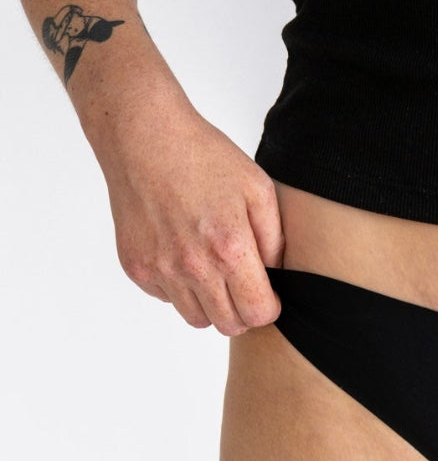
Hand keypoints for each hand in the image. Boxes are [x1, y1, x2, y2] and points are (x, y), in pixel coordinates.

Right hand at [99, 96, 284, 334]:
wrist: (143, 136)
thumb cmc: (204, 156)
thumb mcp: (258, 189)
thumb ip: (275, 240)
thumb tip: (277, 279)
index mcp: (229, 249)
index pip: (258, 314)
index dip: (268, 307)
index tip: (266, 293)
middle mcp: (192, 266)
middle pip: (228, 325)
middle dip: (241, 311)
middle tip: (241, 283)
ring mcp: (160, 269)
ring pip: (196, 319)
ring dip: (210, 303)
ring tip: (211, 268)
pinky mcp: (136, 267)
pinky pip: (167, 298)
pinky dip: (178, 287)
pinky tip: (182, 253)